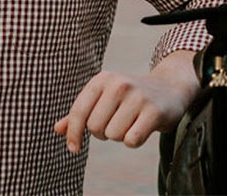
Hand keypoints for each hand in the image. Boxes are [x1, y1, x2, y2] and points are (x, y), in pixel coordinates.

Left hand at [54, 50, 199, 151]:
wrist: (168, 88)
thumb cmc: (129, 96)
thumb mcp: (103, 97)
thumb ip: (80, 112)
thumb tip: (58, 129)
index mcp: (102, 79)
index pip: (79, 111)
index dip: (73, 133)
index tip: (73, 148)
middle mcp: (118, 84)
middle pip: (95, 127)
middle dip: (103, 132)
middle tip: (116, 122)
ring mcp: (137, 96)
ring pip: (113, 135)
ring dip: (120, 135)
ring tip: (130, 122)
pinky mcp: (153, 111)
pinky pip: (132, 140)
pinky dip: (134, 140)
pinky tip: (141, 128)